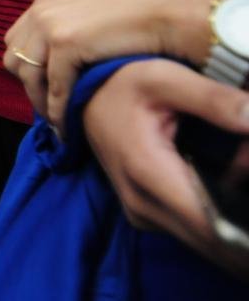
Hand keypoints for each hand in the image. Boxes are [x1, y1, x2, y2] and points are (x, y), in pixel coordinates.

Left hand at [4, 0, 245, 132]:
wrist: (169, 6)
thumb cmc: (145, 10)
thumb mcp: (98, 7)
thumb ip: (76, 20)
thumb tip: (68, 45)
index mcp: (48, 1)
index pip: (17, 40)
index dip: (28, 67)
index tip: (43, 88)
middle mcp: (42, 10)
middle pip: (14, 59)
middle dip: (29, 87)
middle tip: (49, 109)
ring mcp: (50, 25)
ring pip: (29, 77)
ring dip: (42, 104)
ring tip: (58, 124)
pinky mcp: (66, 44)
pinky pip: (54, 88)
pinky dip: (59, 111)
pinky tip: (69, 126)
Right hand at [83, 59, 248, 280]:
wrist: (87, 99)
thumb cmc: (125, 86)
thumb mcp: (165, 78)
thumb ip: (213, 99)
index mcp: (147, 171)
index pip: (210, 226)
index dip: (244, 226)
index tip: (248, 170)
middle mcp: (142, 204)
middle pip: (214, 241)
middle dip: (241, 216)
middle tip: (244, 160)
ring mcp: (142, 215)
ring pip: (206, 239)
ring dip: (232, 215)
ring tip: (237, 163)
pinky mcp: (146, 217)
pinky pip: (192, 231)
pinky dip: (217, 213)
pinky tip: (224, 176)